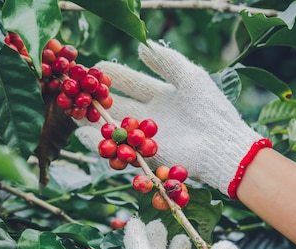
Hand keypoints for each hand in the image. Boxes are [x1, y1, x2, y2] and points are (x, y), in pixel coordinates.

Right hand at [75, 40, 270, 197]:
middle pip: (118, 104)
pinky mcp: (145, 154)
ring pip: (114, 125)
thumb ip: (167, 61)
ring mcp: (147, 136)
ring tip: (75, 110)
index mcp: (162, 95)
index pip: (132, 82)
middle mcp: (151, 115)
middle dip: (98, 97)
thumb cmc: (209, 109)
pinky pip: (119, 147)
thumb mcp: (190, 77)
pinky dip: (100, 142)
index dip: (114, 75)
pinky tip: (83, 133)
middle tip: (78, 88)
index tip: (96, 67)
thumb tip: (142, 46)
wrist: (221, 146)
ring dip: (94, 118)